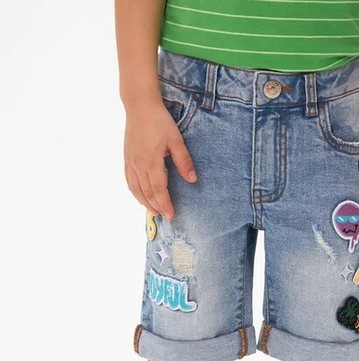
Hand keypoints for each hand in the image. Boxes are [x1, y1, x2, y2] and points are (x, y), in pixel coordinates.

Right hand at [123, 100, 196, 218]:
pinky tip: (140, 196)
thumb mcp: (176, 140)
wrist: (140, 106)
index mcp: (151, 161)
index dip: (165, 204)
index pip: (158, 190)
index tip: (171, 215)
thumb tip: (192, 179)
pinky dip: (135, 192)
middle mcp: (138, 164)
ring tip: (153, 211)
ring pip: (136, 189)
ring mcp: (130, 161)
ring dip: (144, 202)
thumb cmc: (159, 121)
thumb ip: (183, 161)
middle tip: (165, 216)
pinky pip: (129, 180)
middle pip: (147, 193)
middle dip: (156, 206)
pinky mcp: (127, 158)